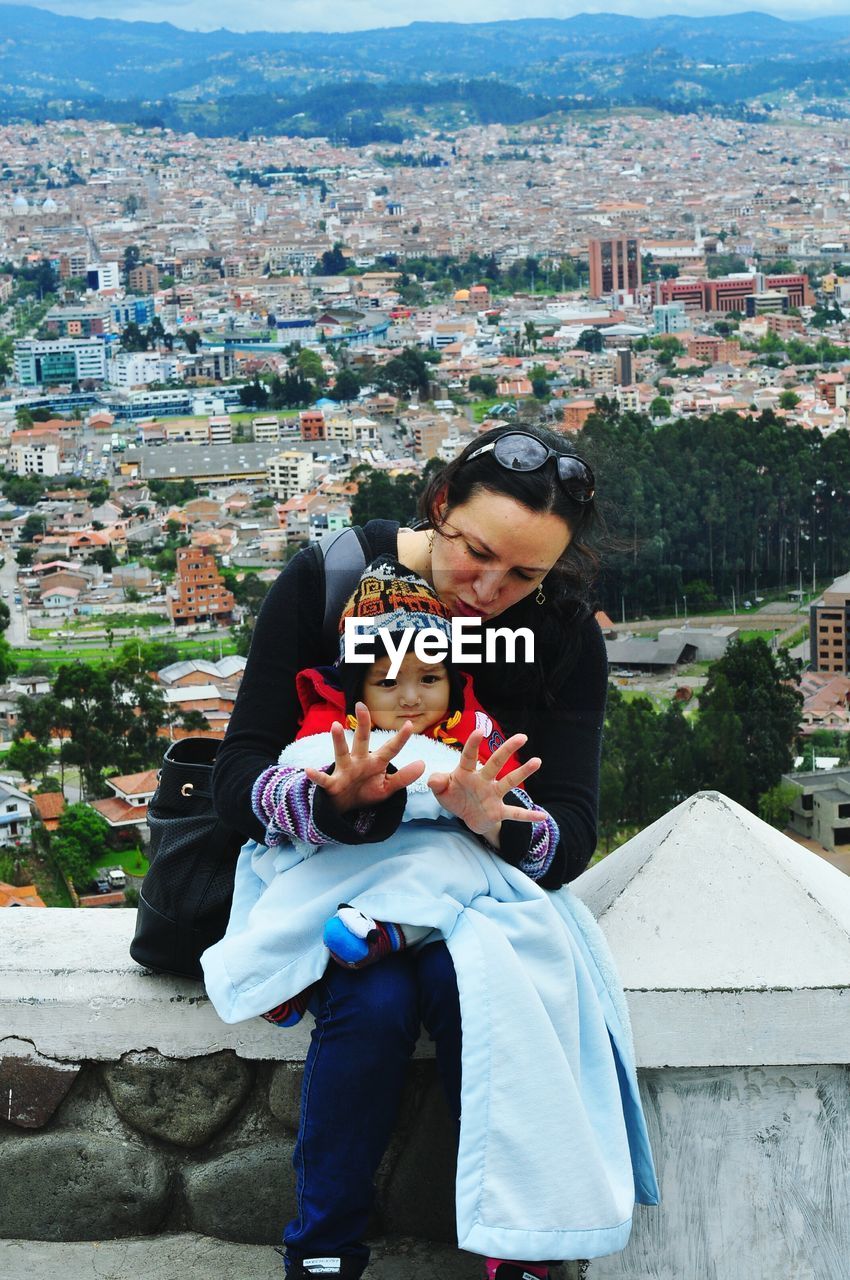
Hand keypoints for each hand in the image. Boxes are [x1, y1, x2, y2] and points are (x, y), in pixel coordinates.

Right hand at [304, 701, 424, 814]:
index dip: (400, 738)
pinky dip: (316, 776)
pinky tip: (309, 770)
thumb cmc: (366, 792)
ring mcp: (345, 770)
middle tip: (362, 706)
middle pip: (361, 740)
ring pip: (341, 752)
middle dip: (362, 723)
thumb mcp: (387, 788)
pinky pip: (324, 779)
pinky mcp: (333, 783)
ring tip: (335, 725)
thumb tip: (423, 764)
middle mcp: (359, 761)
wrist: (345, 807)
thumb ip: (404, 777)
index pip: (390, 749)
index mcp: (375, 762)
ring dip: (338, 740)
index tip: (410, 724)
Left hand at [427, 730, 545, 842]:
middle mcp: (483, 779)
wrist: (467, 816)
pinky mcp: (499, 811)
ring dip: (523, 772)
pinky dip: (528, 816)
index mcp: (466, 772)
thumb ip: (437, 783)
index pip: (469, 756)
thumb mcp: (441, 791)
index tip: (479, 731)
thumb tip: (433, 780)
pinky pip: (514, 813)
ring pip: (510, 781)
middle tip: (522, 737)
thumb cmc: (454, 796)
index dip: (473, 744)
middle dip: (507, 750)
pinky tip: (542, 817)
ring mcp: (493, 794)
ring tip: (537, 761)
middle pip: (496, 762)